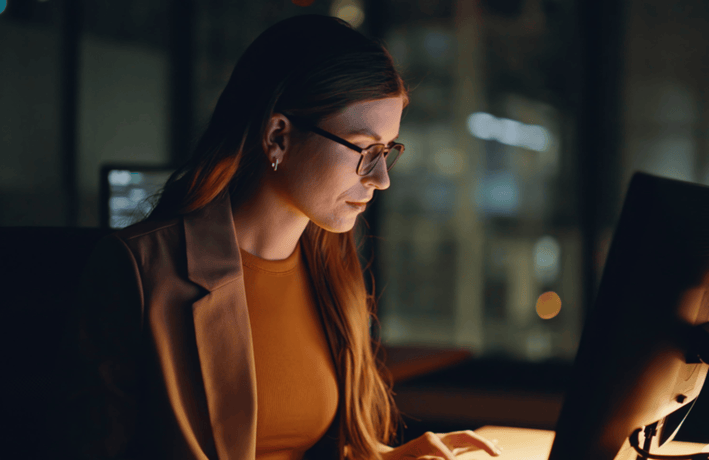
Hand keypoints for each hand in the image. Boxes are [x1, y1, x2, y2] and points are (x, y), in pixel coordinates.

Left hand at [380, 430, 501, 459]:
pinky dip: (480, 447)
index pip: (448, 453)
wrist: (391, 458)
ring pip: (468, 440)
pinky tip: (495, 447)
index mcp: (428, 440)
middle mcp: (439, 438)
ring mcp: (445, 442)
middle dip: (481, 444)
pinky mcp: (448, 448)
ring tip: (498, 451)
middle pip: (464, 436)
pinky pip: (467, 447)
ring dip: (484, 444)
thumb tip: (447, 459)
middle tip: (496, 453)